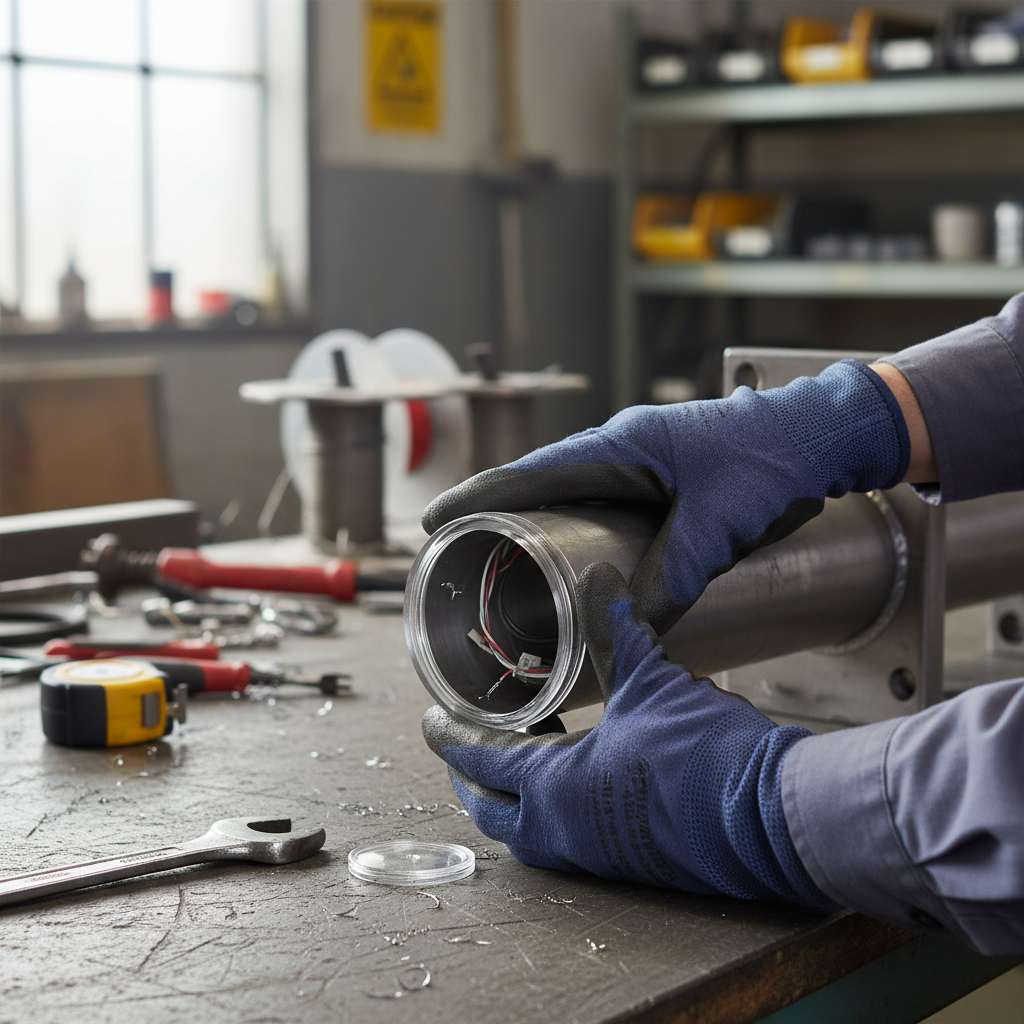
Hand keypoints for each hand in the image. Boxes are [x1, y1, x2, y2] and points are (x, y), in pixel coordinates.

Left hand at [422, 562, 834, 907]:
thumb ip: (617, 633)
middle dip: (473, 780)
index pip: (481, 762)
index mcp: (554, 787)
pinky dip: (556, 808)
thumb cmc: (704, 752)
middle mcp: (565, 830)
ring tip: (524, 755)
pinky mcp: (633, 862)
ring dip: (514, 798)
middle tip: (466, 749)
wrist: (773, 816)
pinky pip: (572, 838)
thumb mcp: (652, 682)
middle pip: (494, 812)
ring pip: (532, 832)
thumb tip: (599, 580)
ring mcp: (599, 854)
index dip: (452, 738)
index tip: (433, 724)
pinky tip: (584, 775)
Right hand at [423, 360, 909, 633]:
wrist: (820, 434)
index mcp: (621, 445)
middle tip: (459, 545)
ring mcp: (639, 458)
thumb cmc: (772, 460)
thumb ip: (674, 577)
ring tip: (502, 554)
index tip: (436, 519)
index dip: (479, 497)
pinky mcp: (660, 473)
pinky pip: (599, 497)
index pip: (531, 472)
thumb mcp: (717, 524)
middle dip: (495, 510)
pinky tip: (572, 550)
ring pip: (568, 489)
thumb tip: (633, 629)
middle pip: (539, 480)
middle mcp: (621, 446)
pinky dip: (573, 520)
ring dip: (532, 516)